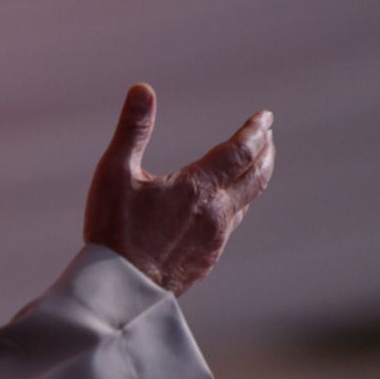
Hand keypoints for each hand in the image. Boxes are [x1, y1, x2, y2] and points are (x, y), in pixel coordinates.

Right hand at [83, 83, 274, 295]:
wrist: (119, 289)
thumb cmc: (112, 230)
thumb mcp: (114, 173)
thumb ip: (132, 129)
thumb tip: (142, 89)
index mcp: (198, 188)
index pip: (240, 151)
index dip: (255, 131)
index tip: (265, 117)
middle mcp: (216, 213)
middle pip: (256, 176)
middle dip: (264, 152)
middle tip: (267, 136)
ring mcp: (215, 240)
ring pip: (246, 202)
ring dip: (254, 178)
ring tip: (251, 166)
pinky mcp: (206, 261)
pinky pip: (229, 226)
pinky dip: (236, 206)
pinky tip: (224, 208)